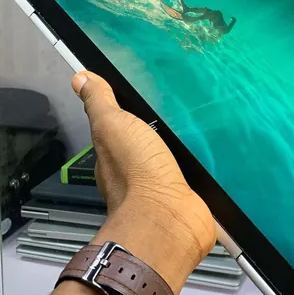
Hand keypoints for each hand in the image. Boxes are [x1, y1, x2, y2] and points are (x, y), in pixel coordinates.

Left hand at [72, 71, 215, 291]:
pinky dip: (202, 167)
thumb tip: (79, 77)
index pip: (118, 134)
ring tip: (201, 127)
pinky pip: (194, 177)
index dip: (127, 118)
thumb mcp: (112, 125)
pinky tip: (215, 153)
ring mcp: (163, 190)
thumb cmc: (136, 172)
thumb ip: (99, 103)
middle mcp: (136, 177)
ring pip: (171, 163)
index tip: (144, 99)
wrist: (170, 217)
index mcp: (114, 160)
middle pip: (146, 149)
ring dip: (183, 150)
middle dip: (159, 133)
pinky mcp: (189, 198)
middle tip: (179, 109)